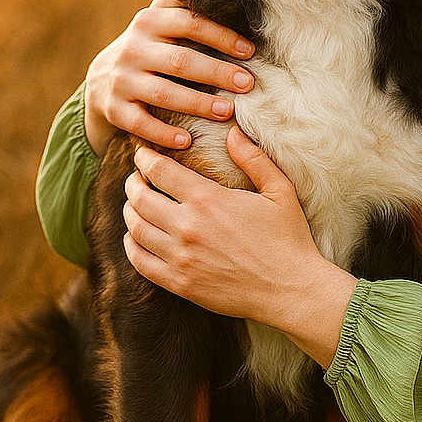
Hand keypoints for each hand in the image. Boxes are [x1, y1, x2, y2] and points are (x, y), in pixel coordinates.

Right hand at [83, 0, 257, 156]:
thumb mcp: (161, 25)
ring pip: (163, 93)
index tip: (250, 51)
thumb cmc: (150, 50)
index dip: (221, 36)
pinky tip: (187, 141)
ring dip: (197, 103)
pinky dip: (163, 133)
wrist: (102, 80)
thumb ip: (185, 7)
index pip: (190, 24)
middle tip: (248, 84)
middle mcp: (133, 49)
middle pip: (181, 61)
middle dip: (217, 72)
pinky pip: (140, 123)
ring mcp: (121, 80)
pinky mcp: (114, 109)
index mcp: (150, 23)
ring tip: (227, 111)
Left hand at [121, 125, 334, 327]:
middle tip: (136, 178)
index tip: (143, 155)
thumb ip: (254, 159)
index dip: (145, 159)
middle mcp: (188, 227)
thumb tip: (234, 132)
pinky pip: (140, 262)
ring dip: (130, 212)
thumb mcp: (280, 191)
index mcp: (209, 200)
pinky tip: (136, 237)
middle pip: (140, 198)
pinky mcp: (180, 283)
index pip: (160, 171)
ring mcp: (181, 258)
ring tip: (135, 204)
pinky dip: (131, 245)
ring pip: (136, 228)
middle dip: (133, 183)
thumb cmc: (289, 238)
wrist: (290, 289)